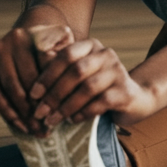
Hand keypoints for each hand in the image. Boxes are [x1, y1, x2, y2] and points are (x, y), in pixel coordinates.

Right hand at [0, 23, 74, 133]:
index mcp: (38, 34)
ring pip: (11, 90)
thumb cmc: (54, 49)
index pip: (47, 68)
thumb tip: (68, 85)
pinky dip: (8, 112)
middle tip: (48, 128)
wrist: (30, 37)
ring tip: (36, 130)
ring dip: (23, 114)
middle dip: (38, 107)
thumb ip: (69, 60)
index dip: (54, 92)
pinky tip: (20, 126)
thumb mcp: (66, 48)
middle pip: (28, 81)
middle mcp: (15, 39)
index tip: (61, 112)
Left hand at [28, 39, 157, 128]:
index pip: (66, 55)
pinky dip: (83, 112)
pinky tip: (73, 120)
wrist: (134, 98)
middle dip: (54, 94)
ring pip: (88, 87)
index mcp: (91, 46)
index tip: (33, 95)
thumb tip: (32, 91)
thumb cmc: (98, 88)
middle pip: (76, 71)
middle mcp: (106, 54)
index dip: (47, 75)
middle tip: (40, 112)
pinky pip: (101, 102)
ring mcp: (118, 71)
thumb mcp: (80, 76)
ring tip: (52, 120)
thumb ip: (61, 75)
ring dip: (66, 106)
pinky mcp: (126, 91)